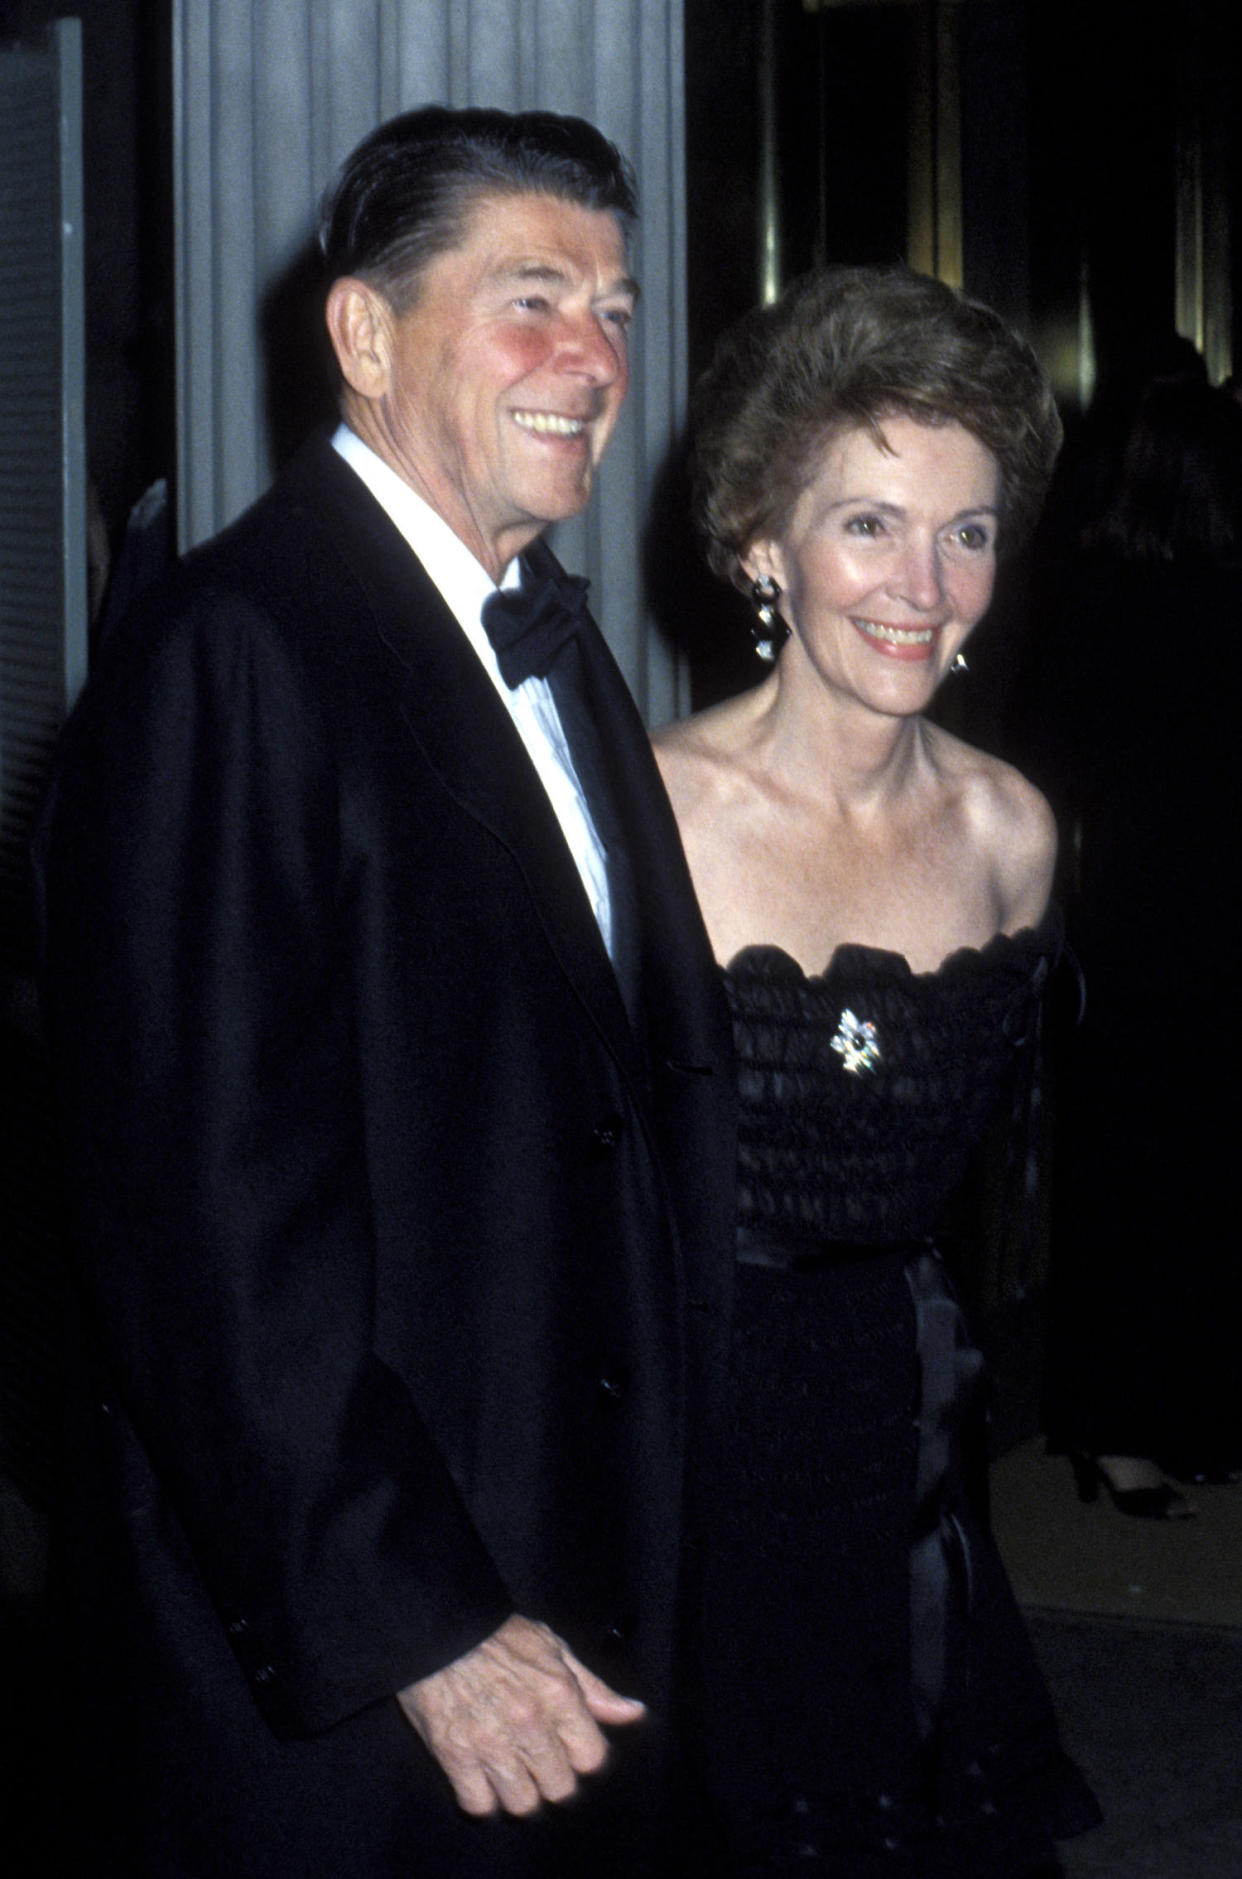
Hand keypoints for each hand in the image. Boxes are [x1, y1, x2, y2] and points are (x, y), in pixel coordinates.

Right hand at [397, 1613, 645, 1816]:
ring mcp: (492, 1743)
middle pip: (559, 1789)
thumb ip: (593, 1688)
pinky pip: (479, 1804)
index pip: (592, 1759)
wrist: (439, 1626)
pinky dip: (479, 1794)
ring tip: (506, 1766)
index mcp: (560, 1694)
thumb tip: (633, 1714)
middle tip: (533, 1757)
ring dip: (515, 1790)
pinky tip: (478, 1772)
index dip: (579, 1755)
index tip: (565, 1747)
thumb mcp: (553, 1648)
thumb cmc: (498, 1635)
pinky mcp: (455, 1755)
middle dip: (550, 1776)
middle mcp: (530, 1724)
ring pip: (522, 1803)